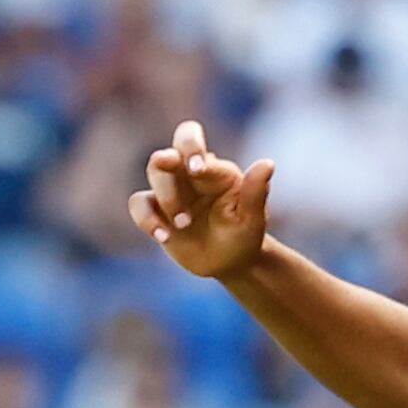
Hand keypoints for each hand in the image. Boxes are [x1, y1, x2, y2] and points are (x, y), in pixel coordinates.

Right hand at [128, 119, 274, 280]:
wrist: (231, 264)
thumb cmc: (245, 236)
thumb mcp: (253, 218)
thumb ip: (256, 190)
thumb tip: (268, 163)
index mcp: (214, 169)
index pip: (193, 143)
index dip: (192, 150)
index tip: (197, 170)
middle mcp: (188, 175)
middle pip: (167, 152)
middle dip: (166, 161)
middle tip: (169, 168)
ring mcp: (170, 191)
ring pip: (154, 175)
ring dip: (167, 198)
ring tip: (184, 225)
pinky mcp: (154, 210)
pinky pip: (138, 205)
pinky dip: (147, 219)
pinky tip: (164, 237)